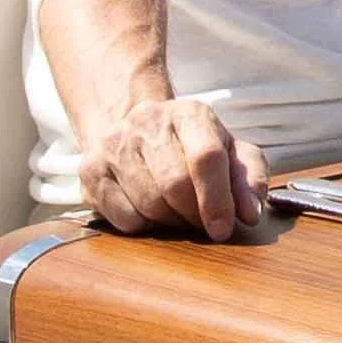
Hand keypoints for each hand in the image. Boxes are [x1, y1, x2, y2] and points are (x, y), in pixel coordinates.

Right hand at [80, 93, 265, 240]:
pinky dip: (144, 226)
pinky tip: (150, 210)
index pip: (206, 157)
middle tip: (200, 222)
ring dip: (170, 222)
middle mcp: (147, 121)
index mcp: (189, 113)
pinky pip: (124, 218)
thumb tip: (251, 213)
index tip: (222, 228)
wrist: (138, 130)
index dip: (217, 199)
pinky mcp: (90, 170)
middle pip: (174, 185)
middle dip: (193, 214)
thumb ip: (250, 179)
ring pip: (148, 205)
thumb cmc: (194, 148)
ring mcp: (114, 144)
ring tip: (177, 212)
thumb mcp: (232, 154)